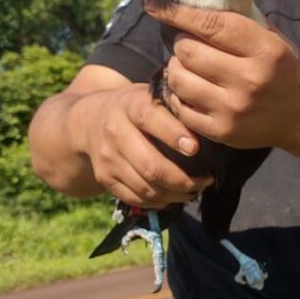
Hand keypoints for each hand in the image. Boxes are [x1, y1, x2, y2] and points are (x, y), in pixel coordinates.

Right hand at [82, 83, 213, 207]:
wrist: (89, 121)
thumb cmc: (135, 107)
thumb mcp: (150, 96)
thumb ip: (174, 106)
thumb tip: (209, 125)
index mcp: (130, 105)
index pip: (150, 119)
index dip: (174, 135)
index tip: (195, 148)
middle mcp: (115, 132)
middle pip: (150, 165)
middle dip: (183, 179)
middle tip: (207, 180)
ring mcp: (108, 158)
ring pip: (145, 187)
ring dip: (176, 194)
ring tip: (196, 190)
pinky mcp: (104, 178)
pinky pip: (136, 198)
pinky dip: (159, 202)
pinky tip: (175, 196)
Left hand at [150, 6, 299, 149]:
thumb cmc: (285, 71)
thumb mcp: (273, 40)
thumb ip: (240, 23)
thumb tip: (196, 3)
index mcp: (266, 50)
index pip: (212, 25)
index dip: (181, 13)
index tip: (162, 6)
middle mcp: (249, 80)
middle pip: (188, 52)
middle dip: (181, 42)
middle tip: (187, 43)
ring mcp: (232, 109)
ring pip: (178, 79)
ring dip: (176, 68)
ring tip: (186, 66)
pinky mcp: (221, 131)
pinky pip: (180, 107)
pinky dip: (178, 94)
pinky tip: (190, 88)